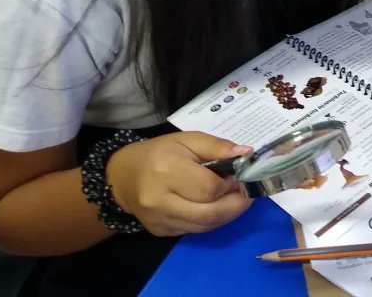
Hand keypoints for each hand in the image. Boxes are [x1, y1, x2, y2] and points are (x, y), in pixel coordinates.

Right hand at [106, 132, 253, 236]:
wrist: (124, 176)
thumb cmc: (160, 153)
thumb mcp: (187, 139)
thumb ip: (217, 146)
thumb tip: (247, 154)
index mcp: (167, 170)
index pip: (209, 188)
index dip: (231, 184)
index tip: (240, 175)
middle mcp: (160, 200)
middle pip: (209, 214)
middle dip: (236, 205)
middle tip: (247, 193)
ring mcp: (160, 220)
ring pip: (205, 226)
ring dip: (227, 215)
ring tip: (235, 199)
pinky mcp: (160, 232)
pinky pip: (195, 230)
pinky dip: (211, 221)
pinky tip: (216, 207)